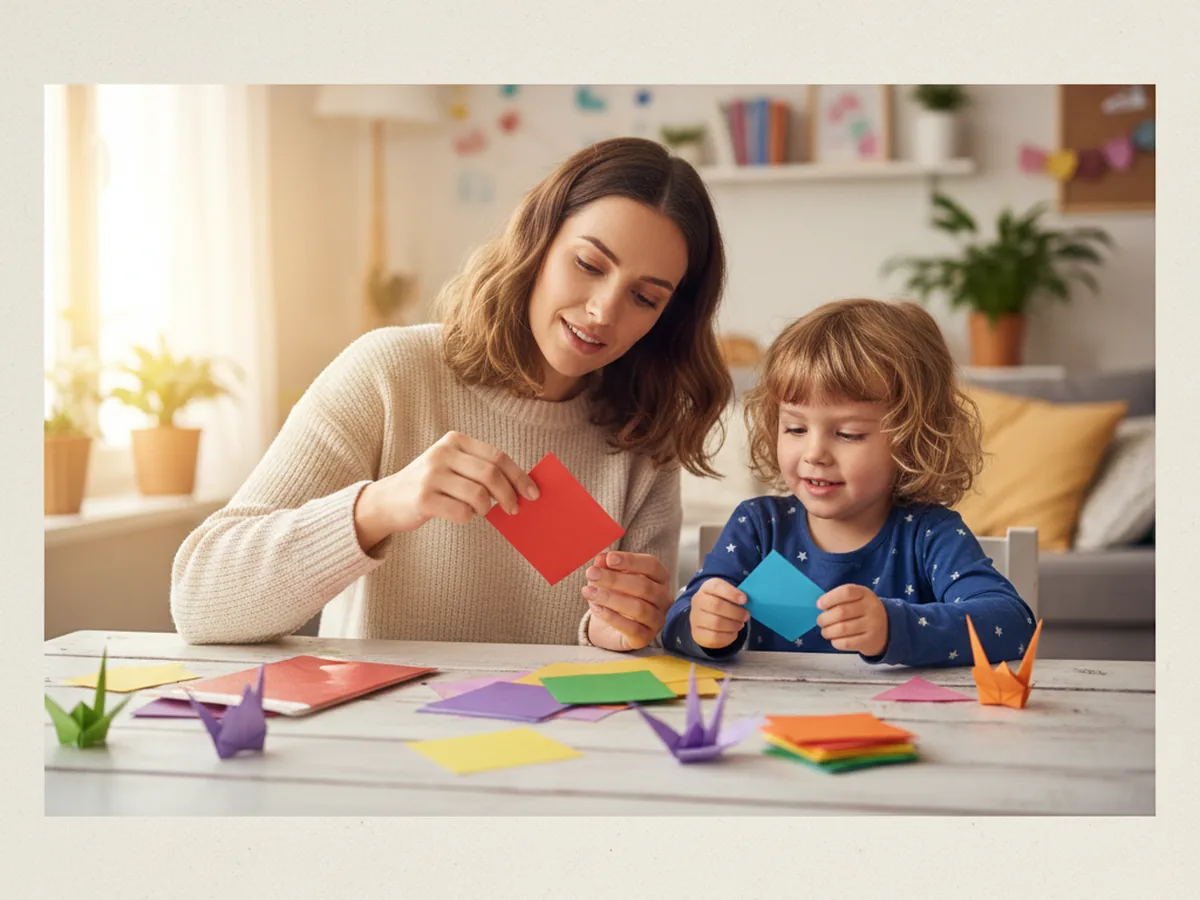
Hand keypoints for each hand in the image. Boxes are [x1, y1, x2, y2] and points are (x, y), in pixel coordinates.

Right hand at [353, 431, 538, 550]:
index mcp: (454, 441)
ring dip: (485, 509)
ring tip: (479, 511)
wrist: (387, 500)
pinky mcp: (423, 499)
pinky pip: (462, 513)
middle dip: (509, 495)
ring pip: (478, 495)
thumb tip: (521, 487)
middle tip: (514, 509)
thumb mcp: (453, 466)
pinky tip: (460, 514)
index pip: (497, 457)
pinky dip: (467, 517)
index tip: (533, 494)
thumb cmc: (430, 485)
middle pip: (491, 475)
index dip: (519, 476)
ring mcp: (431, 476)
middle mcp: (442, 454)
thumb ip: (481, 470)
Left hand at [584, 551, 671, 650]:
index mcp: (660, 578)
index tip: (608, 558)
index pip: (651, 565)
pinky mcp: (645, 638)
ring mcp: (657, 620)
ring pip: (638, 608)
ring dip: (611, 598)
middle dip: (614, 579)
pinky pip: (632, 628)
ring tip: (589, 592)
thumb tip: (600, 559)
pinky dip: (612, 617)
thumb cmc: (615, 596)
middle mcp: (663, 599)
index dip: (630, 561)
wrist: (610, 627)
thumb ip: (606, 567)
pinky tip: (596, 608)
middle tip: (592, 574)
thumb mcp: (608, 578)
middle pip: (644, 586)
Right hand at [688, 577, 748, 649]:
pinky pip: (714, 637)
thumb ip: (737, 595)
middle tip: (746, 615)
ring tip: (740, 624)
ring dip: (733, 625)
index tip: (744, 600)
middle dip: (736, 612)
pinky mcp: (698, 633)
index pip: (716, 586)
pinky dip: (728, 636)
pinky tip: (733, 632)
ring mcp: (696, 618)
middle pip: (716, 606)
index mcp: (707, 587)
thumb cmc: (721, 603)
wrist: (704, 618)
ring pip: (716, 623)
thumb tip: (749, 601)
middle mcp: (698, 601)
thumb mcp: (727, 594)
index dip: (732, 593)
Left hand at [816, 584, 888, 656]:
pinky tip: (835, 639)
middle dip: (824, 618)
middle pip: (841, 612)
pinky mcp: (870, 641)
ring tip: (825, 631)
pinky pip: (847, 643)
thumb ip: (840, 598)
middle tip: (820, 621)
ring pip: (842, 629)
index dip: (829, 598)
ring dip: (828, 631)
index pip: (846, 592)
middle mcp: (871, 608)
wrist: (887, 628)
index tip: (819, 605)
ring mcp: (872, 625)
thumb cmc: (863, 611)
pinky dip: (836, 642)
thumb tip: (820, 606)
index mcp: (864, 593)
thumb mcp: (857, 598)